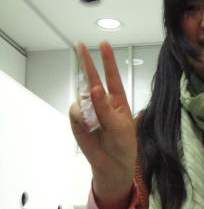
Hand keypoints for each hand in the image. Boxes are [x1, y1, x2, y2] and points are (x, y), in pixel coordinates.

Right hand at [69, 41, 136, 208]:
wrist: (113, 164)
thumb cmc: (123, 144)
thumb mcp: (120, 126)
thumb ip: (105, 107)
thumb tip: (92, 88)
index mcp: (118, 100)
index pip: (112, 76)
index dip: (108, 60)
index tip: (104, 43)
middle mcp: (102, 101)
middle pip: (92, 77)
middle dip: (86, 61)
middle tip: (79, 45)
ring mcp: (89, 110)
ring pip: (82, 97)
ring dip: (87, 106)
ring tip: (96, 123)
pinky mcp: (78, 120)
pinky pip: (75, 111)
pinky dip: (80, 116)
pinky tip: (87, 126)